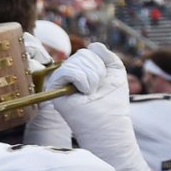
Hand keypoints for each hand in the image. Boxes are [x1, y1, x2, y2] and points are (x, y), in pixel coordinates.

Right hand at [46, 44, 151, 170]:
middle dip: (97, 71)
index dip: (102, 64)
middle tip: (97, 90)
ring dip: (91, 78)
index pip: (90, 51)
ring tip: (91, 94)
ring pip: (76, 61)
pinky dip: (81, 80)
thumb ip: (108, 56)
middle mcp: (69, 74)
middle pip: (83, 54)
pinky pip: (67, 71)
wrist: (109, 125)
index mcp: (82, 70)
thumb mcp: (116, 73)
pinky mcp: (54, 89)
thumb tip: (93, 45)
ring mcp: (60, 81)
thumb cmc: (113, 103)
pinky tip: (84, 93)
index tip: (104, 82)